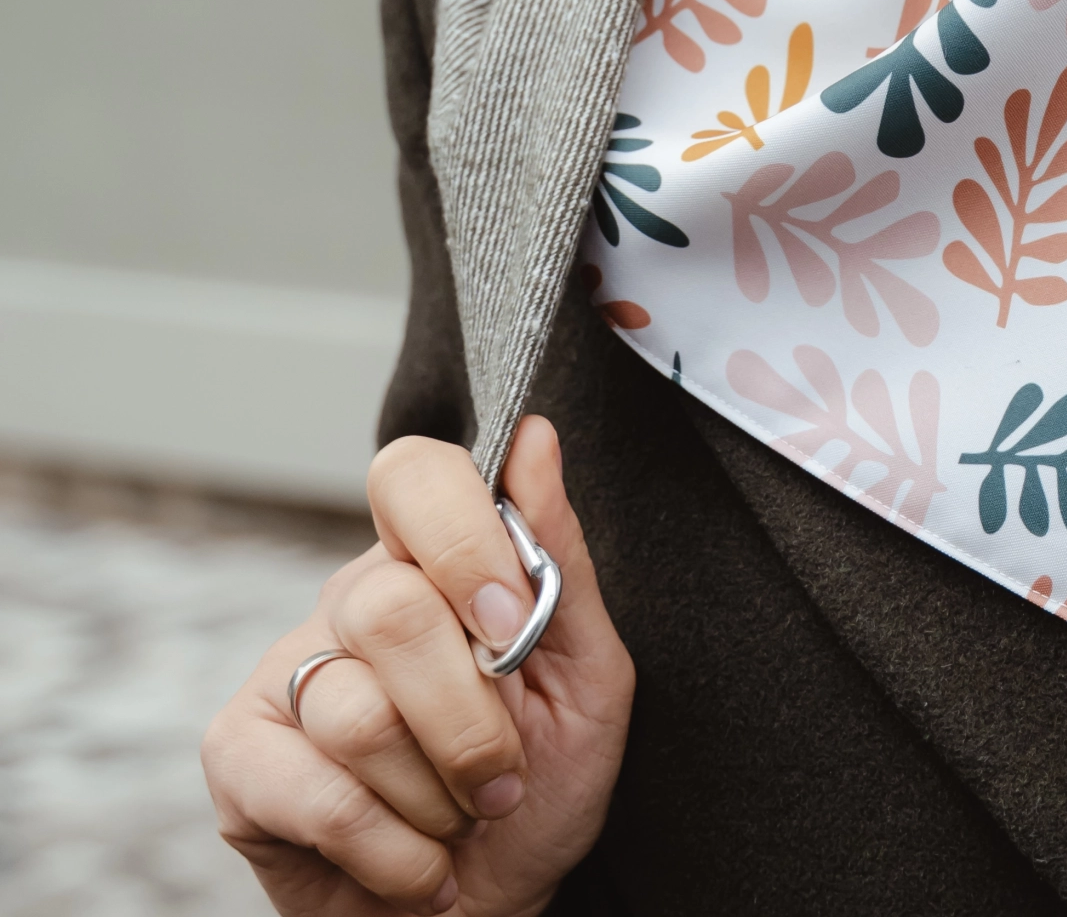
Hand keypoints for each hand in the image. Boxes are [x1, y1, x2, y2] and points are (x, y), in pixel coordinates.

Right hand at [203, 418, 632, 913]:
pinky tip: (416, 863)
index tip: (512, 621)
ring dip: (439, 794)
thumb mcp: (587, 672)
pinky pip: (320, 795)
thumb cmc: (542, 784)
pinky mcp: (239, 759)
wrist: (494, 906)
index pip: (414, 475)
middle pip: (390, 608)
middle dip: (471, 715)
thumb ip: (560, 559)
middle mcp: (351, 599)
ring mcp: (285, 674)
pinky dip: (394, 849)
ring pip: (361, 714)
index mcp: (433, 559)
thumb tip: (537, 436)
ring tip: (460, 819)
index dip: (462, 539)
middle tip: (503, 775)